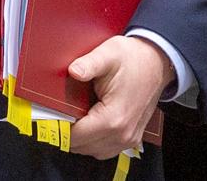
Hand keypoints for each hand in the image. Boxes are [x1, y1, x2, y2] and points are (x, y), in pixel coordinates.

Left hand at [67, 36, 173, 159]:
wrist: (157, 62)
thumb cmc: (133, 58)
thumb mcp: (108, 54)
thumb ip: (88, 64)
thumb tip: (73, 71)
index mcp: (114, 118)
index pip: (76, 136)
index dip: (59, 126)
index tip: (49, 114)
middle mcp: (122, 134)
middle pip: (82, 146)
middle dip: (68, 132)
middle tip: (58, 113)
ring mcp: (129, 138)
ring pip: (93, 151)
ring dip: (80, 138)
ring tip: (73, 117)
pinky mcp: (131, 137)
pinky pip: (106, 149)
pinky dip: (94, 141)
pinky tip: (88, 122)